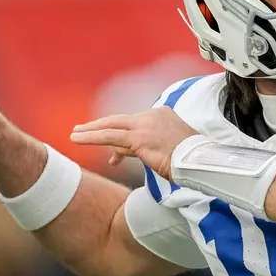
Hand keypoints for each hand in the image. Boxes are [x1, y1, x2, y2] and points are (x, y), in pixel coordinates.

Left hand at [70, 107, 198, 180]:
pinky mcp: (139, 139)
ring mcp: (145, 126)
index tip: (113, 149)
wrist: (201, 161)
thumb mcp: (170, 148)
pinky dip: (91, 138)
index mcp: (162, 115)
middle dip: (98, 125)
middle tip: (81, 129)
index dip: (119, 136)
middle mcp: (152, 116)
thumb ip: (149, 147)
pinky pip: (109, 137)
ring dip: (90, 132)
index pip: (133, 124)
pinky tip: (79, 139)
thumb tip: (129, 154)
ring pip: (111, 127)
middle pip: (118, 120)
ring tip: (74, 135)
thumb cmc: (190, 159)